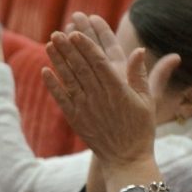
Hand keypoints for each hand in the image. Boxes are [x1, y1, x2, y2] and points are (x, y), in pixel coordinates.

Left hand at [42, 24, 179, 169]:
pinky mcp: (76, 119)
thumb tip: (138, 50)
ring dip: (58, 61)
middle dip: (68, 49)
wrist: (126, 159)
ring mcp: (86, 108)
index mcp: (118, 90)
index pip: (99, 63)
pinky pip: (61, 99)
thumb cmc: (140, 128)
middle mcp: (99, 97)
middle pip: (81, 68)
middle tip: (57, 32)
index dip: (86, 47)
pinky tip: (44, 70)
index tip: (76, 33)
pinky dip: (52, 85)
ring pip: (69, 80)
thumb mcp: (147, 100)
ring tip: (49, 44)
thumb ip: (140, 75)